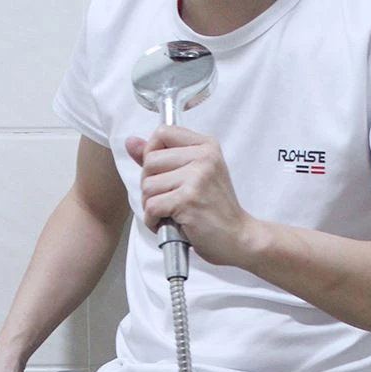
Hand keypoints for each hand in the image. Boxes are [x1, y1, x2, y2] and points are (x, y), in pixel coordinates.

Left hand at [126, 125, 258, 267]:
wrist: (239, 238)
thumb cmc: (217, 210)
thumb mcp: (195, 176)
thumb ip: (162, 158)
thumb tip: (131, 142)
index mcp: (206, 146)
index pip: (162, 133)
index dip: (151, 154)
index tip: (162, 173)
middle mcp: (203, 158)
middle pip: (150, 161)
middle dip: (149, 185)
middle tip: (166, 200)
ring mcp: (196, 179)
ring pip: (148, 186)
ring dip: (151, 205)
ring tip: (169, 213)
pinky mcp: (188, 201)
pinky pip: (151, 206)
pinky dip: (153, 220)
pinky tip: (168, 224)